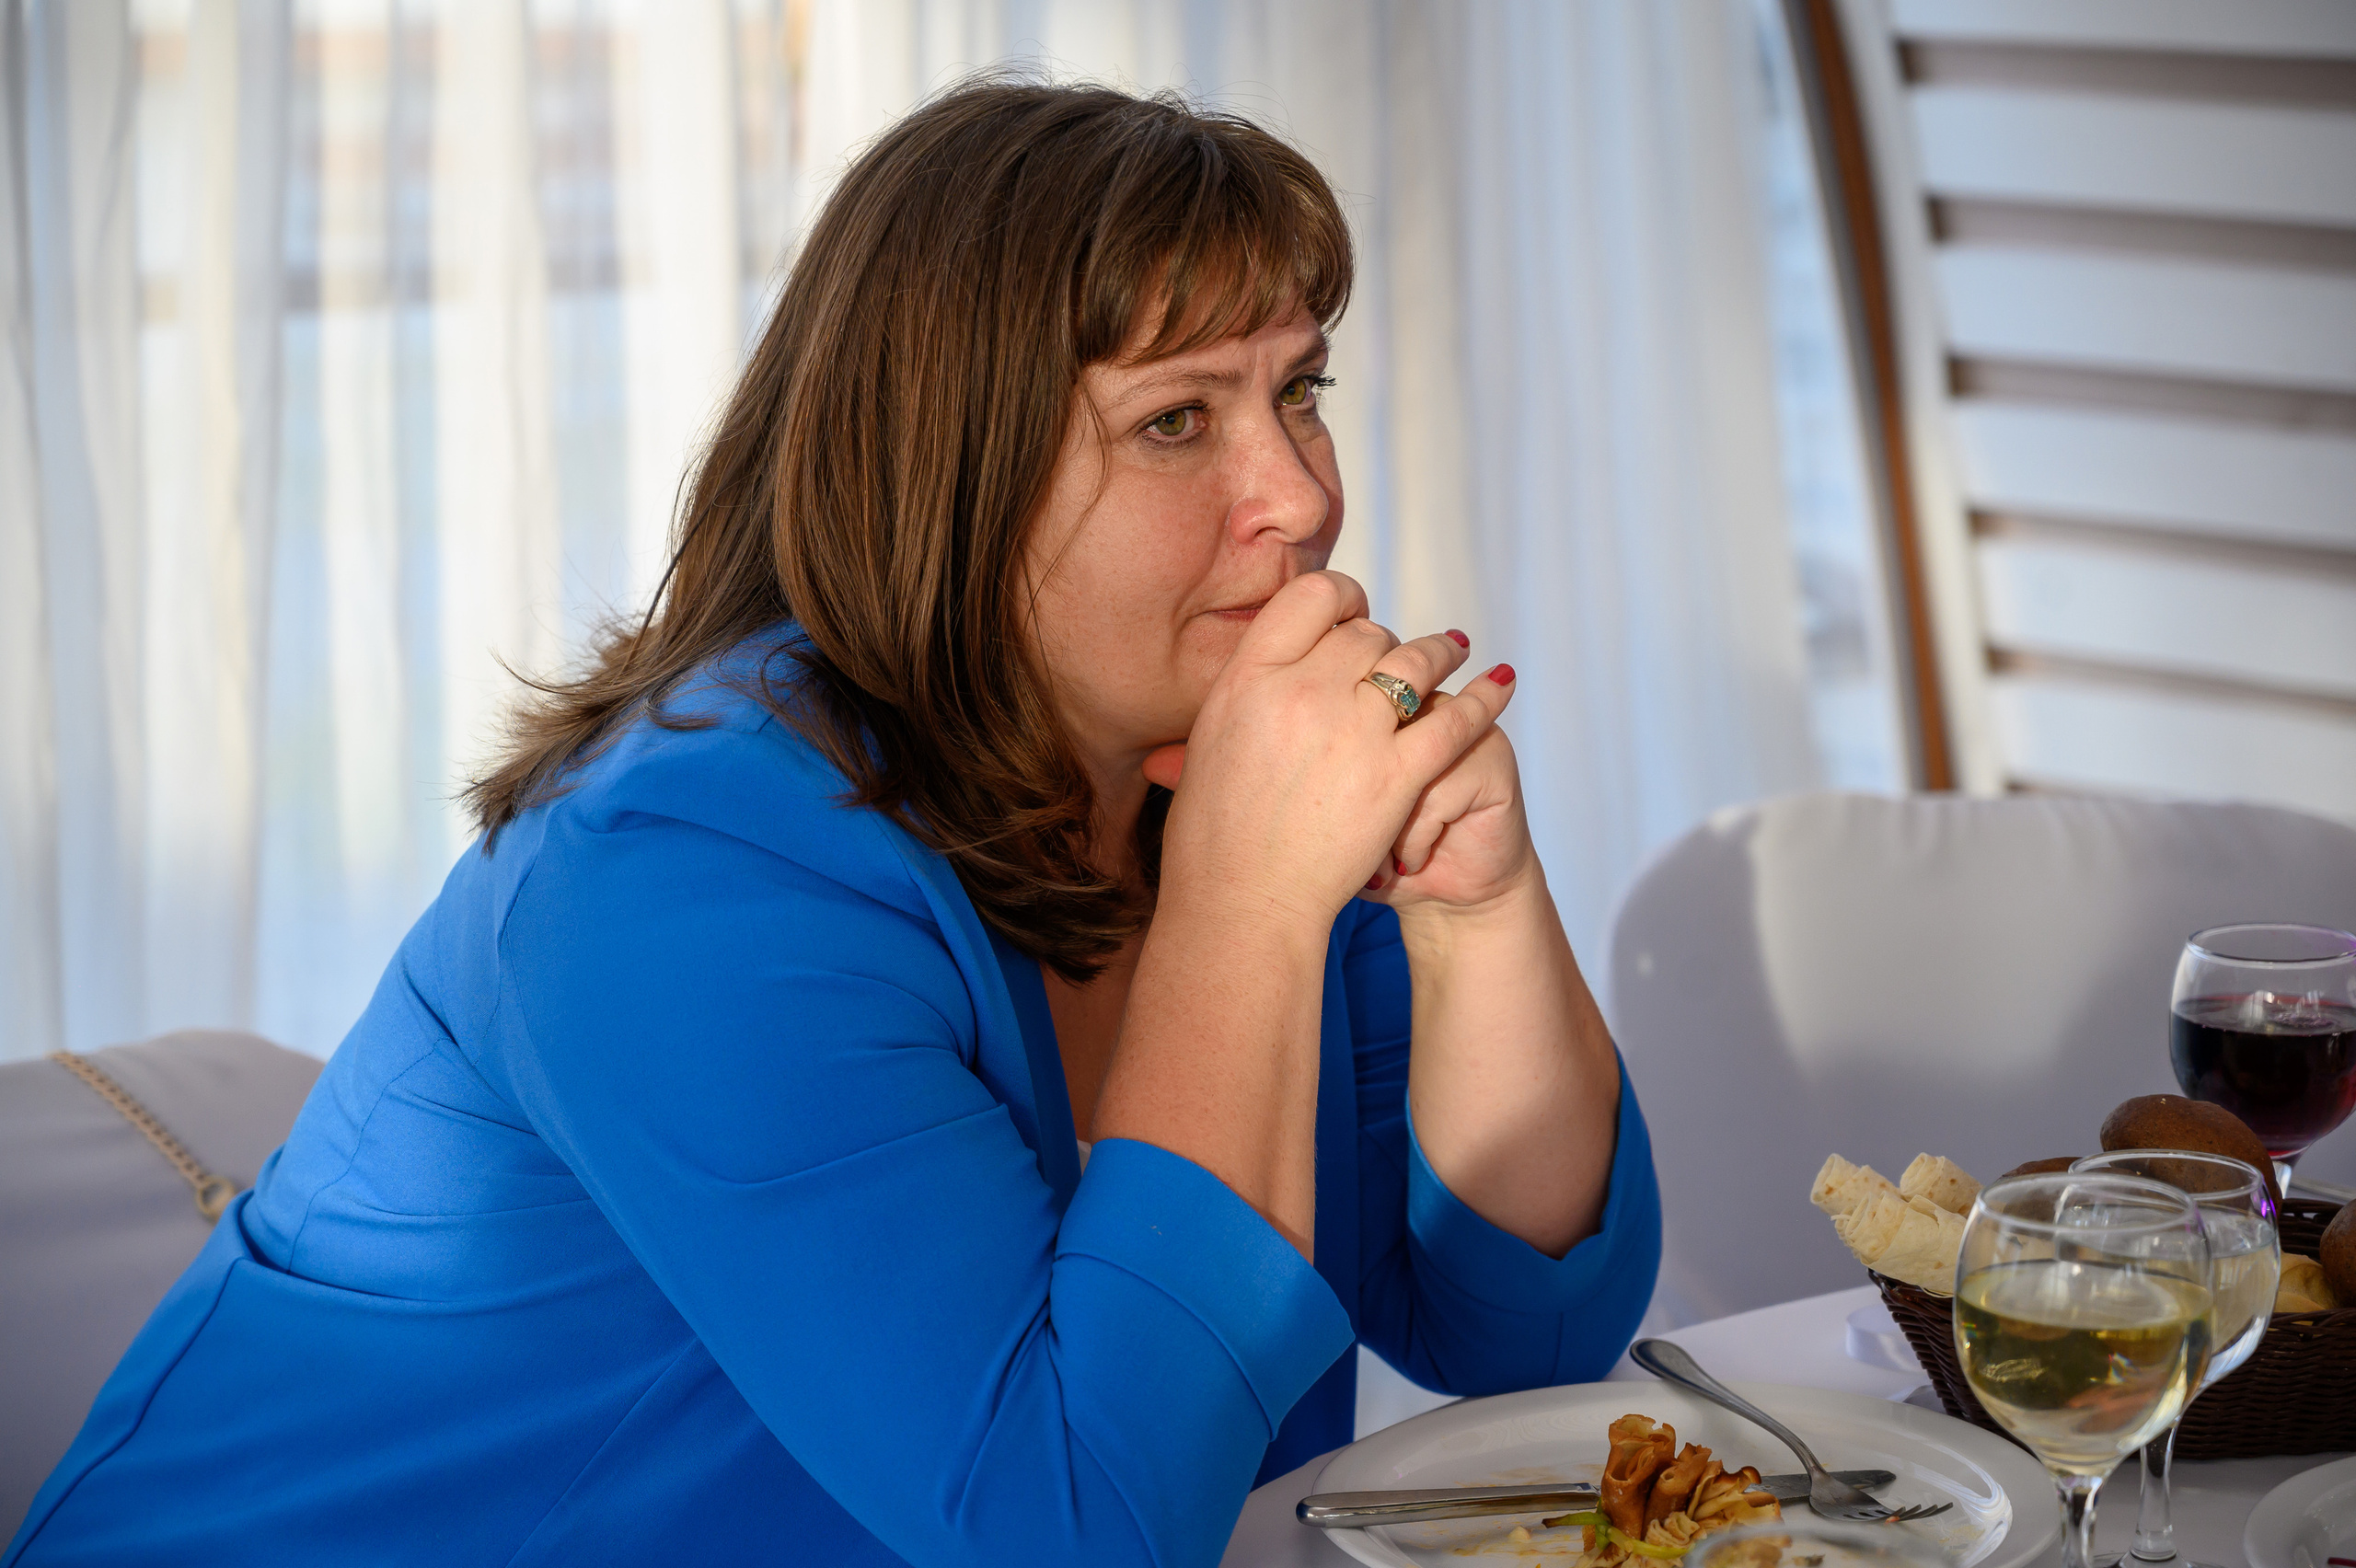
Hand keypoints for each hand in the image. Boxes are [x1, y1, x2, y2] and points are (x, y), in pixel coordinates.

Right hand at [1141, 572, 1514, 930]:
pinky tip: (1501, 685)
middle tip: (1392, 653)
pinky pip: (1453, 721)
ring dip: (1439, 652)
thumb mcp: (1206, 744)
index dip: (1341, 598)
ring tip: (1454, 649)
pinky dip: (1483, 699)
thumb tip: (1267, 665)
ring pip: (1414, 663)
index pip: (1310, 598)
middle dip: (1383, 640)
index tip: (1352, 614)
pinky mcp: (1397, 775)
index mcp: (1249, 677)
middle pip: (1365, 633)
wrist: (1243, 902)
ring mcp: (1354, 732)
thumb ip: (1242, 695)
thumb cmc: (1215, 834)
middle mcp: (1302, 691)